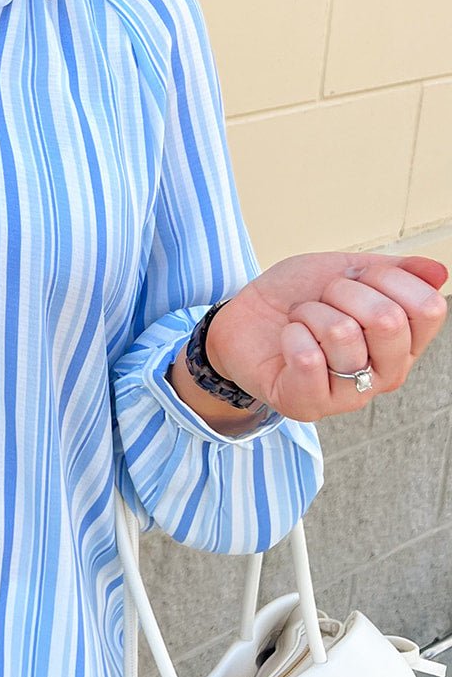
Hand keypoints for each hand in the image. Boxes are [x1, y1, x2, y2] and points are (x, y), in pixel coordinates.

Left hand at [204, 252, 448, 422]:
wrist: (244, 317)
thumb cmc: (298, 297)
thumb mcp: (346, 270)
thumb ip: (394, 271)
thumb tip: (439, 273)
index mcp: (403, 342)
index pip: (428, 307)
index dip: (387, 278)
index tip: (356, 279)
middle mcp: (386, 374)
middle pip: (389, 320)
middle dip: (344, 292)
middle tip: (323, 300)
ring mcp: (349, 395)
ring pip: (343, 334)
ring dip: (310, 313)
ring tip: (301, 322)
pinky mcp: (307, 405)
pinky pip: (308, 359)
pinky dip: (290, 335)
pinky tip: (287, 341)